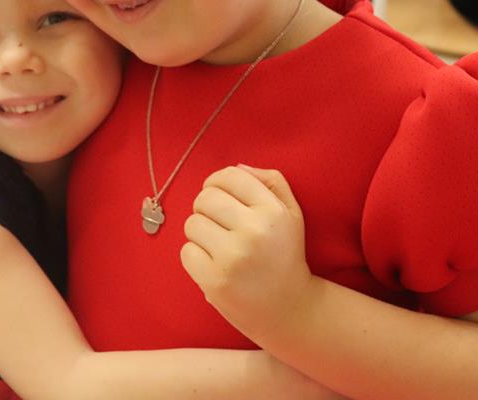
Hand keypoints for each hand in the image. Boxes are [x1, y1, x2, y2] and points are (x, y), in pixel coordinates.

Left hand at [180, 164, 315, 342]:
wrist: (290, 310)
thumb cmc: (285, 256)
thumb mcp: (291, 213)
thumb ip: (270, 182)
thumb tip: (237, 167)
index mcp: (273, 211)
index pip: (230, 176)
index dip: (216, 181)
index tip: (217, 193)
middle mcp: (254, 231)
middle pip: (205, 198)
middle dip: (205, 207)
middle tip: (216, 223)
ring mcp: (233, 257)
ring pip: (191, 224)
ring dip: (200, 233)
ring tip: (217, 245)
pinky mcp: (215, 281)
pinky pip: (186, 252)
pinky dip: (195, 257)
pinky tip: (214, 264)